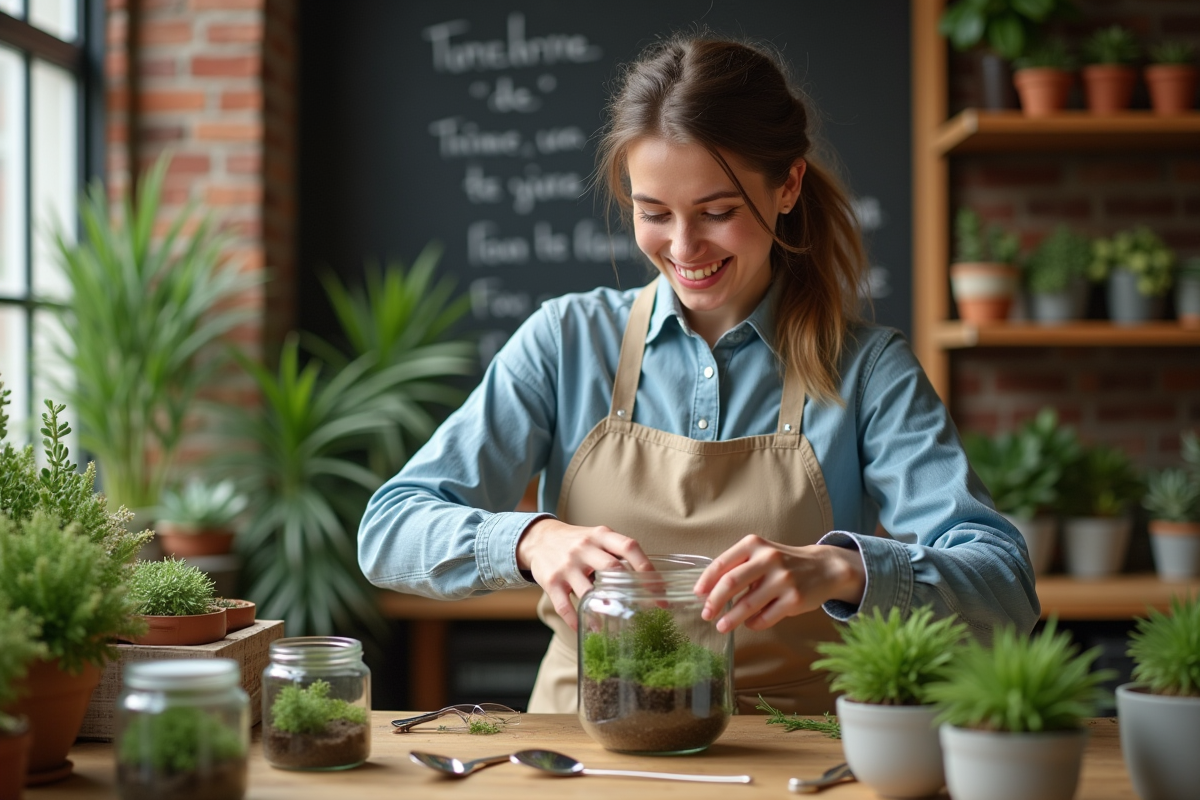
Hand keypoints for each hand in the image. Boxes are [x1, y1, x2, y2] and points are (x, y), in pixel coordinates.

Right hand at [516, 517, 653, 629]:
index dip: (646, 567)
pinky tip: (589, 629)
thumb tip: (649, 578)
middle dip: (631, 590)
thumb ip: (619, 552)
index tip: (659, 588)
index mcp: (600, 535)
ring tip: (619, 624)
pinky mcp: (551, 582)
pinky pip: (565, 606)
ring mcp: (566, 566)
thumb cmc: (577, 542)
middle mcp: (584, 548)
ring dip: (604, 609)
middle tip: (647, 608)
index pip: (629, 547)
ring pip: (588, 591)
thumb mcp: (598, 537)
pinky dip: (577, 621)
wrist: (539, 539)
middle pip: (611, 568)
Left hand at [692, 535, 865, 633]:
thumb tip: (708, 591)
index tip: (698, 594)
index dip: (706, 581)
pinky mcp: (795, 598)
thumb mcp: (761, 553)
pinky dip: (754, 624)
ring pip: (748, 604)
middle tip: (706, 614)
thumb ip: (738, 566)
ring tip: (722, 627)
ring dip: (731, 619)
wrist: (824, 567)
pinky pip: (766, 617)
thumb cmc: (784, 563)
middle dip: (714, 601)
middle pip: (731, 583)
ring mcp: (783, 579)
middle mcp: (768, 558)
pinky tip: (750, 624)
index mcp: (754, 544)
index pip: (722, 563)